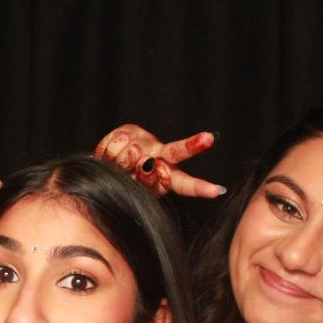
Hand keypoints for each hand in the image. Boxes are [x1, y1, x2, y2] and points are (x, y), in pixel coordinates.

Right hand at [94, 123, 221, 197]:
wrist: (105, 166)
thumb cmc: (124, 183)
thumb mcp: (134, 191)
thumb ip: (142, 182)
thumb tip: (145, 165)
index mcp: (165, 177)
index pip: (183, 184)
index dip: (198, 188)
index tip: (217, 191)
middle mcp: (161, 157)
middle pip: (176, 152)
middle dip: (192, 146)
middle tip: (207, 139)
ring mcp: (147, 143)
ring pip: (132, 154)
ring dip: (118, 163)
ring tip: (115, 167)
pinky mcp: (131, 131)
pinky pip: (116, 143)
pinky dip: (106, 153)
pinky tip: (109, 156)